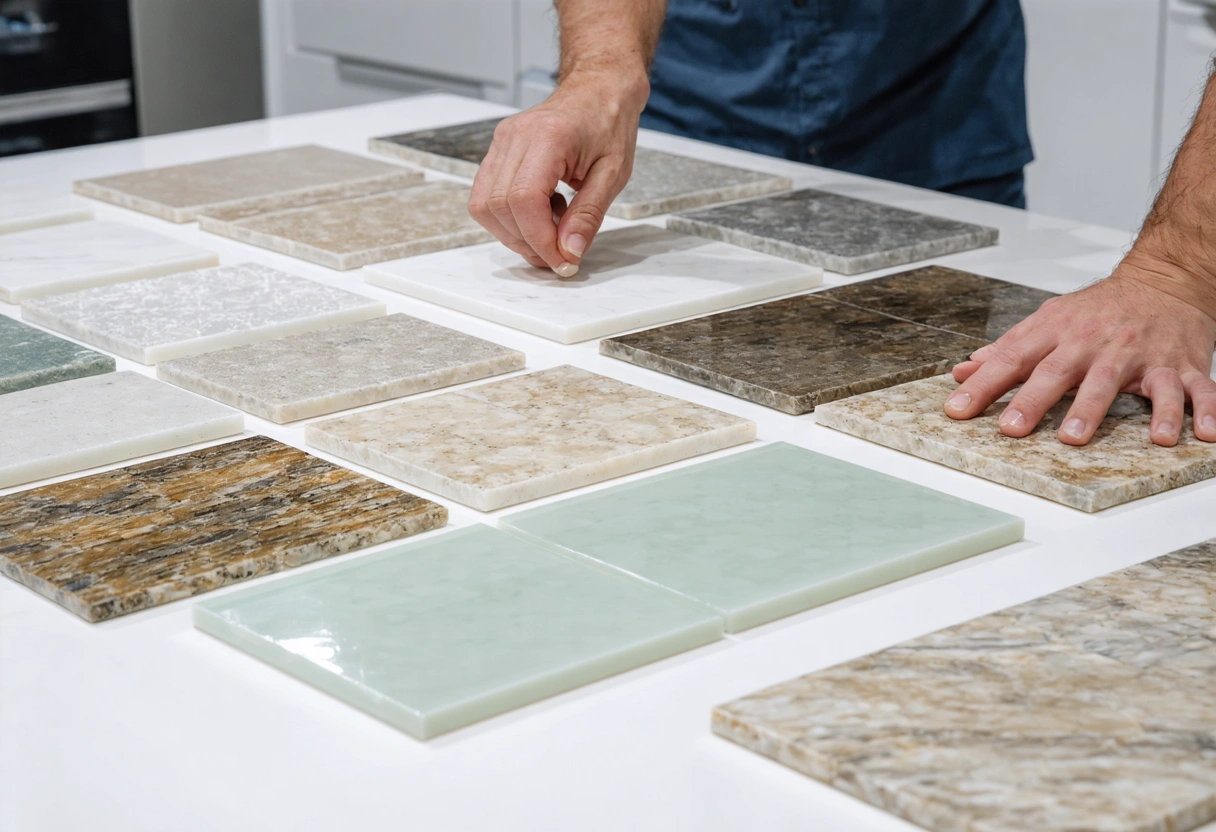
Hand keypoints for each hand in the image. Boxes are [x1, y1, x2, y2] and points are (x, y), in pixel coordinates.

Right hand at [468, 70, 647, 276]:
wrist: (599, 87)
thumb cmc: (609, 121)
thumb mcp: (613, 173)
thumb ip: (588, 215)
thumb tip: (569, 252)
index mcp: (549, 136)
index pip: (524, 200)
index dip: (539, 239)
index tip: (561, 260)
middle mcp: (516, 136)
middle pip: (498, 206)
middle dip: (526, 241)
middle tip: (557, 255)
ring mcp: (501, 141)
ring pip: (484, 205)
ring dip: (514, 232)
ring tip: (552, 229)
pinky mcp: (497, 150)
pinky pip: (486, 195)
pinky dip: (510, 216)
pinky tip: (542, 211)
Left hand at [944, 254, 1215, 446]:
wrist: (1165, 279)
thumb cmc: (1099, 310)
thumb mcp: (1047, 322)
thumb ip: (1006, 350)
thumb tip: (962, 372)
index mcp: (1058, 331)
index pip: (1013, 358)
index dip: (984, 384)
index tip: (957, 409)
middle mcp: (1095, 341)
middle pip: (1060, 371)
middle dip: (1033, 400)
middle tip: (1012, 428)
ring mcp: (1138, 353)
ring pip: (1115, 380)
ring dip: (1094, 408)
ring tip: (1076, 436)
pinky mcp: (1179, 364)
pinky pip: (1192, 389)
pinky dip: (1199, 411)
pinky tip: (1195, 435)